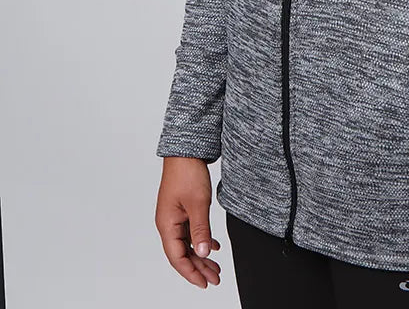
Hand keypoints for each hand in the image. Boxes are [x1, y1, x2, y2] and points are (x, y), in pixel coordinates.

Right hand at [155, 156, 222, 288]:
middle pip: (182, 253)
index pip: (177, 257)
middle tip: (215, 278)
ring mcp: (174, 216)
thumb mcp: (198, 204)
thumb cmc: (187, 173)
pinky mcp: (182, 209)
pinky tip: (214, 246)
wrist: (186, 151)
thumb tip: (202, 253)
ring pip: (187, 244)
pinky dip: (202, 240)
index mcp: (167, 224)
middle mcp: (168, 223)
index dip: (191, 273)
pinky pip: (190, 232)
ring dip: (201, 255)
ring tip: (216, 267)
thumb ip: (200, 230)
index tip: (205, 283)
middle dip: (198, 267)